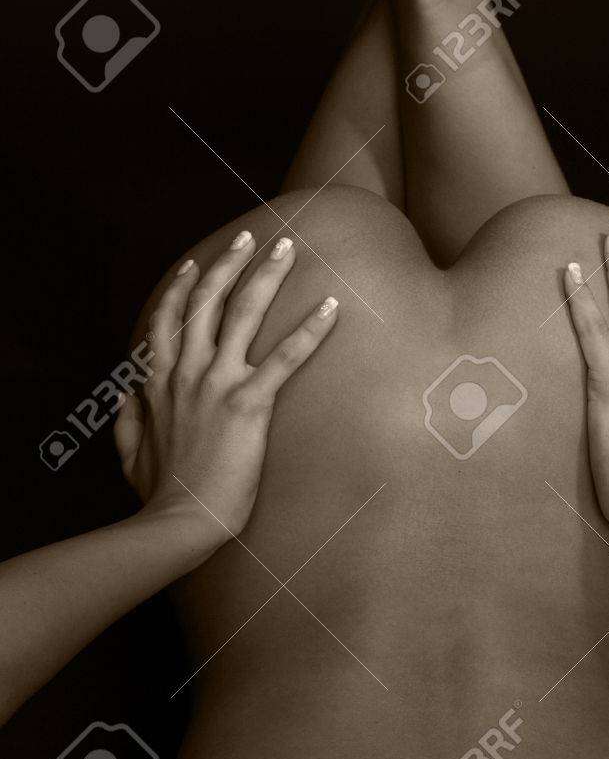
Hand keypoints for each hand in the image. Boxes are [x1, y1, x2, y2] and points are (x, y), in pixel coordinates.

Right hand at [114, 230, 338, 541]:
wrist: (177, 522)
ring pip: (244, 313)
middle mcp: (187, 372)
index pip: (169, 320)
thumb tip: (127, 400)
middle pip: (209, 301)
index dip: (183, 288)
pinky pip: (286, 357)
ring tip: (287, 247)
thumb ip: (128, 420)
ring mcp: (218, 383)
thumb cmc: (158, 494)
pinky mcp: (249, 403)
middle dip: (229, 263)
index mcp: (159, 382)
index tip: (196, 266)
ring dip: (266, 274)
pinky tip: (332, 306)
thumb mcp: (128, 452)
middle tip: (248, 236)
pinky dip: (311, 329)